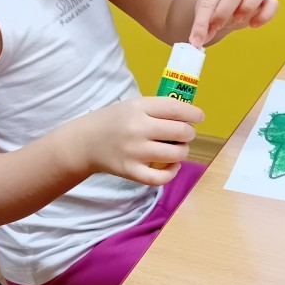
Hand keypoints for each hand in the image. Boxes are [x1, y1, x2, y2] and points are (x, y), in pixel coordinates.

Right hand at [76, 96, 203, 186]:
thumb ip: (156, 110)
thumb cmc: (113, 121)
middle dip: (189, 133)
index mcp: (138, 107)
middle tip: (185, 134)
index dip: (193, 114)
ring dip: (183, 151)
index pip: (175, 109)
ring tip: (178, 149)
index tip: (199, 117)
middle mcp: (137, 128)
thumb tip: (189, 117)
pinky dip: (172, 173)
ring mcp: (134, 151)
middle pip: (180, 131)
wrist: (84, 142)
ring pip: (176, 154)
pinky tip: (172, 166)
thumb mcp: (132, 106)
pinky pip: (160, 177)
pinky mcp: (130, 171)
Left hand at [189, 0, 277, 47]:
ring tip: (238, 20)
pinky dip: (266, 14)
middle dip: (224, 11)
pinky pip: (273, 2)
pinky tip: (253, 25)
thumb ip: (202, 28)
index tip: (197, 38)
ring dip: (249, 5)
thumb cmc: (214, 9)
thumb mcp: (204, 18)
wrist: (225, 8)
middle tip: (217, 26)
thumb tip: (197, 42)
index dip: (203, 19)